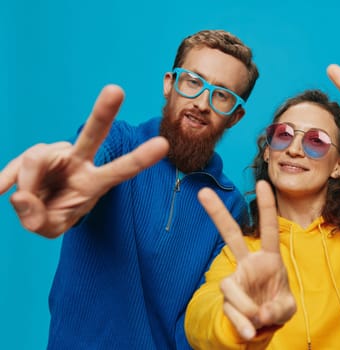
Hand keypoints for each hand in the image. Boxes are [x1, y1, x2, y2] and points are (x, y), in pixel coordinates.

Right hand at [0, 85, 168, 237]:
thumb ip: (38, 219)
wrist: (37, 208)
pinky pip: (16, 165)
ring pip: (38, 158)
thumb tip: (22, 196)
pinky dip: (4, 180)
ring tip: (26, 202)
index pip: (120, 170)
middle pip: (93, 135)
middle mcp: (80, 161)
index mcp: (96, 183)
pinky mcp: (34, 155)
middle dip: (103, 112)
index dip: (140, 159)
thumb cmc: (54, 216)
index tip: (163, 145)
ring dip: (26, 184)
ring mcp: (56, 155)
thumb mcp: (50, 228)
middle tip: (116, 90)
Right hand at [198, 181, 295, 340]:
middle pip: (231, 235)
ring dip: (245, 307)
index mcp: (269, 258)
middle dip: (217, 214)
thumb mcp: (286, 308)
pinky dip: (242, 324)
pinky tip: (250, 332)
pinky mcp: (227, 298)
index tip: (262, 183)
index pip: (268, 228)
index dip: (266, 207)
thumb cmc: (276, 307)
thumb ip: (278, 309)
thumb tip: (259, 312)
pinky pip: (231, 309)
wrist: (260, 326)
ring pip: (230, 286)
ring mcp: (235, 279)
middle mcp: (248, 264)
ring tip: (258, 321)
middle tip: (203, 192)